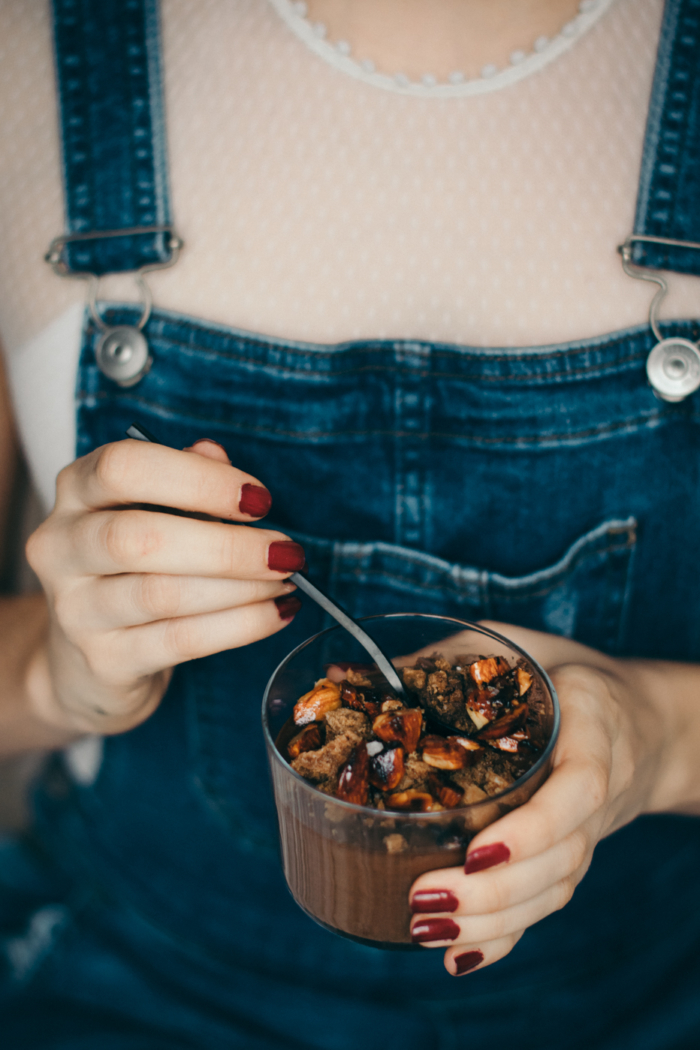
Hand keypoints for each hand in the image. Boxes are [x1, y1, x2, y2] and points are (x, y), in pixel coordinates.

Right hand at [25, 437, 304, 737]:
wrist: (89, 657)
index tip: (259, 500)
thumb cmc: (135, 567)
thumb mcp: (155, 511)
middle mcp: (62, 546)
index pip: (124, 468)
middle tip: (286, 552)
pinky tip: (275, 613)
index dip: (199, 480)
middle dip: (228, 546)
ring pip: (163, 594)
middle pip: (141, 537)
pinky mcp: (104, 660)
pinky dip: (241, 625)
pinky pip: (181, 641)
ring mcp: (76, 609)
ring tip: (286, 582)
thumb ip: (185, 479)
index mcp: (76, 491)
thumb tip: (218, 455)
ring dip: (242, 588)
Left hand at [408, 623, 671, 975]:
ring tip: (424, 929)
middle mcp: (602, 784)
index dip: (534, 829)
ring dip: (492, 922)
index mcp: (593, 722)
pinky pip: (547, 903)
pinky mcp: (573, 855)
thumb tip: (343, 678)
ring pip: (555, 889)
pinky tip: (457, 956)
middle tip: (422, 897)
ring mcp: (591, 828)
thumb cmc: (560, 670)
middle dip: (495, 891)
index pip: (580, 787)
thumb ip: (444, 658)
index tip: (476, 852)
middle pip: (563, 857)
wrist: (637, 717)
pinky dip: (504, 938)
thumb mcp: (512, 642)